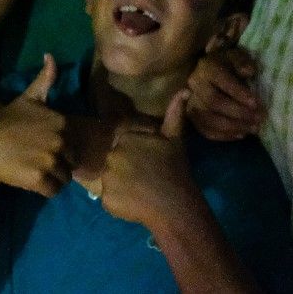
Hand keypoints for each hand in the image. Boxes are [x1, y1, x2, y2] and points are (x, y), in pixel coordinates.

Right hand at [0, 54, 72, 195]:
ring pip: (64, 178)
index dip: (60, 147)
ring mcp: (50, 160)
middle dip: (58, 164)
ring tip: (36, 172)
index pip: (73, 142)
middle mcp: (60, 139)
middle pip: (71, 161)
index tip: (43, 146)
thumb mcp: (27, 98)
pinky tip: (33, 183)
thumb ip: (44, 80)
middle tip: (38, 161)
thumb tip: (51, 55)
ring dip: (53, 179)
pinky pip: (54, 191)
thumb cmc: (5, 123)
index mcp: (61, 121)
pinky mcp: (40, 179)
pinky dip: (47, 190)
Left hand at [97, 92, 200, 228]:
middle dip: (125, 170)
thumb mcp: (175, 138)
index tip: (148, 164)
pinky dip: (119, 203)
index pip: (122, 145)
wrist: (175, 204)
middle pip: (113, 162)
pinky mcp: (106, 201)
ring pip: (110, 181)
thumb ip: (175, 112)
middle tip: (145, 179)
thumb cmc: (175, 169)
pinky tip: (134, 203)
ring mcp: (107, 180)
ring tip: (140, 192)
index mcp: (125, 139)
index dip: (134, 155)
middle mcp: (111, 157)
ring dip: (121, 186)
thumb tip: (185, 89)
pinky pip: (108, 199)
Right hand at [184, 44, 263, 141]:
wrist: (211, 71)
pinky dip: (225, 135)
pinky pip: (206, 131)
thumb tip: (248, 71)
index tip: (256, 103)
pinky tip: (241, 134)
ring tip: (253, 128)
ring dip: (233, 127)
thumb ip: (242, 61)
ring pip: (209, 119)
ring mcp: (191, 103)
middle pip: (213, 103)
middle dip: (238, 113)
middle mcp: (195, 85)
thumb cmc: (228, 64)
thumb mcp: (237, 56)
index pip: (221, 81)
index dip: (238, 93)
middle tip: (258, 118)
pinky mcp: (193, 118)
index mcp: (206, 67)